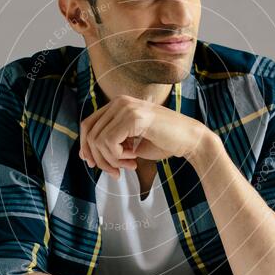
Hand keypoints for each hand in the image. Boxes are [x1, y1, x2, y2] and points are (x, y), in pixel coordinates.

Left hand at [78, 94, 208, 176]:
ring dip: (111, 160)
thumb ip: (110, 144)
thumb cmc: (163, 142)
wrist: (189, 140)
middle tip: (115, 172)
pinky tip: (134, 158)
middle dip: (99, 158)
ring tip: (129, 164)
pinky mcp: (134, 118)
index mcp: (117, 105)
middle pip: (90, 133)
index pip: (87, 125)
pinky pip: (109, 143)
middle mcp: (119, 102)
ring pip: (98, 140)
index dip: (86, 146)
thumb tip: (85, 155)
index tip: (93, 164)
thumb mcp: (129, 143)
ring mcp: (126, 107)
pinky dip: (118, 157)